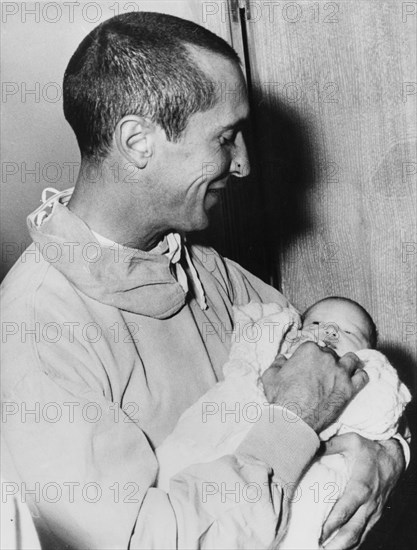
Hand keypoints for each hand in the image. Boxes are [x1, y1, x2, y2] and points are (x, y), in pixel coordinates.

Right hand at [261, 342, 367, 431]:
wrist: (294, 418)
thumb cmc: (281, 397)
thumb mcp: (270, 376)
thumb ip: (277, 363)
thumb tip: (281, 358)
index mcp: (308, 350)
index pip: (312, 347)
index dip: (309, 357)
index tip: (307, 365)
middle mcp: (327, 357)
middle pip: (330, 353)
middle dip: (326, 361)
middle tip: (321, 373)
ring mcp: (340, 372)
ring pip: (351, 359)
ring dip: (347, 364)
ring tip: (342, 371)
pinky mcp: (349, 388)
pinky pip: (362, 376)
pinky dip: (359, 377)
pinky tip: (353, 381)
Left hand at [320, 433, 404, 548]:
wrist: (394, 456)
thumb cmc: (370, 448)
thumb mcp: (350, 441)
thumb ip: (329, 445)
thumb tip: (309, 445)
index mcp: (361, 486)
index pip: (345, 510)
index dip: (332, 523)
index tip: (318, 532)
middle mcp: (369, 503)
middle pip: (353, 530)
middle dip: (336, 544)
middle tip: (318, 549)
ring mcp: (373, 512)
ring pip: (359, 536)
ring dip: (343, 547)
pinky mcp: (375, 516)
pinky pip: (364, 534)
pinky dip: (353, 544)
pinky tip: (339, 549)